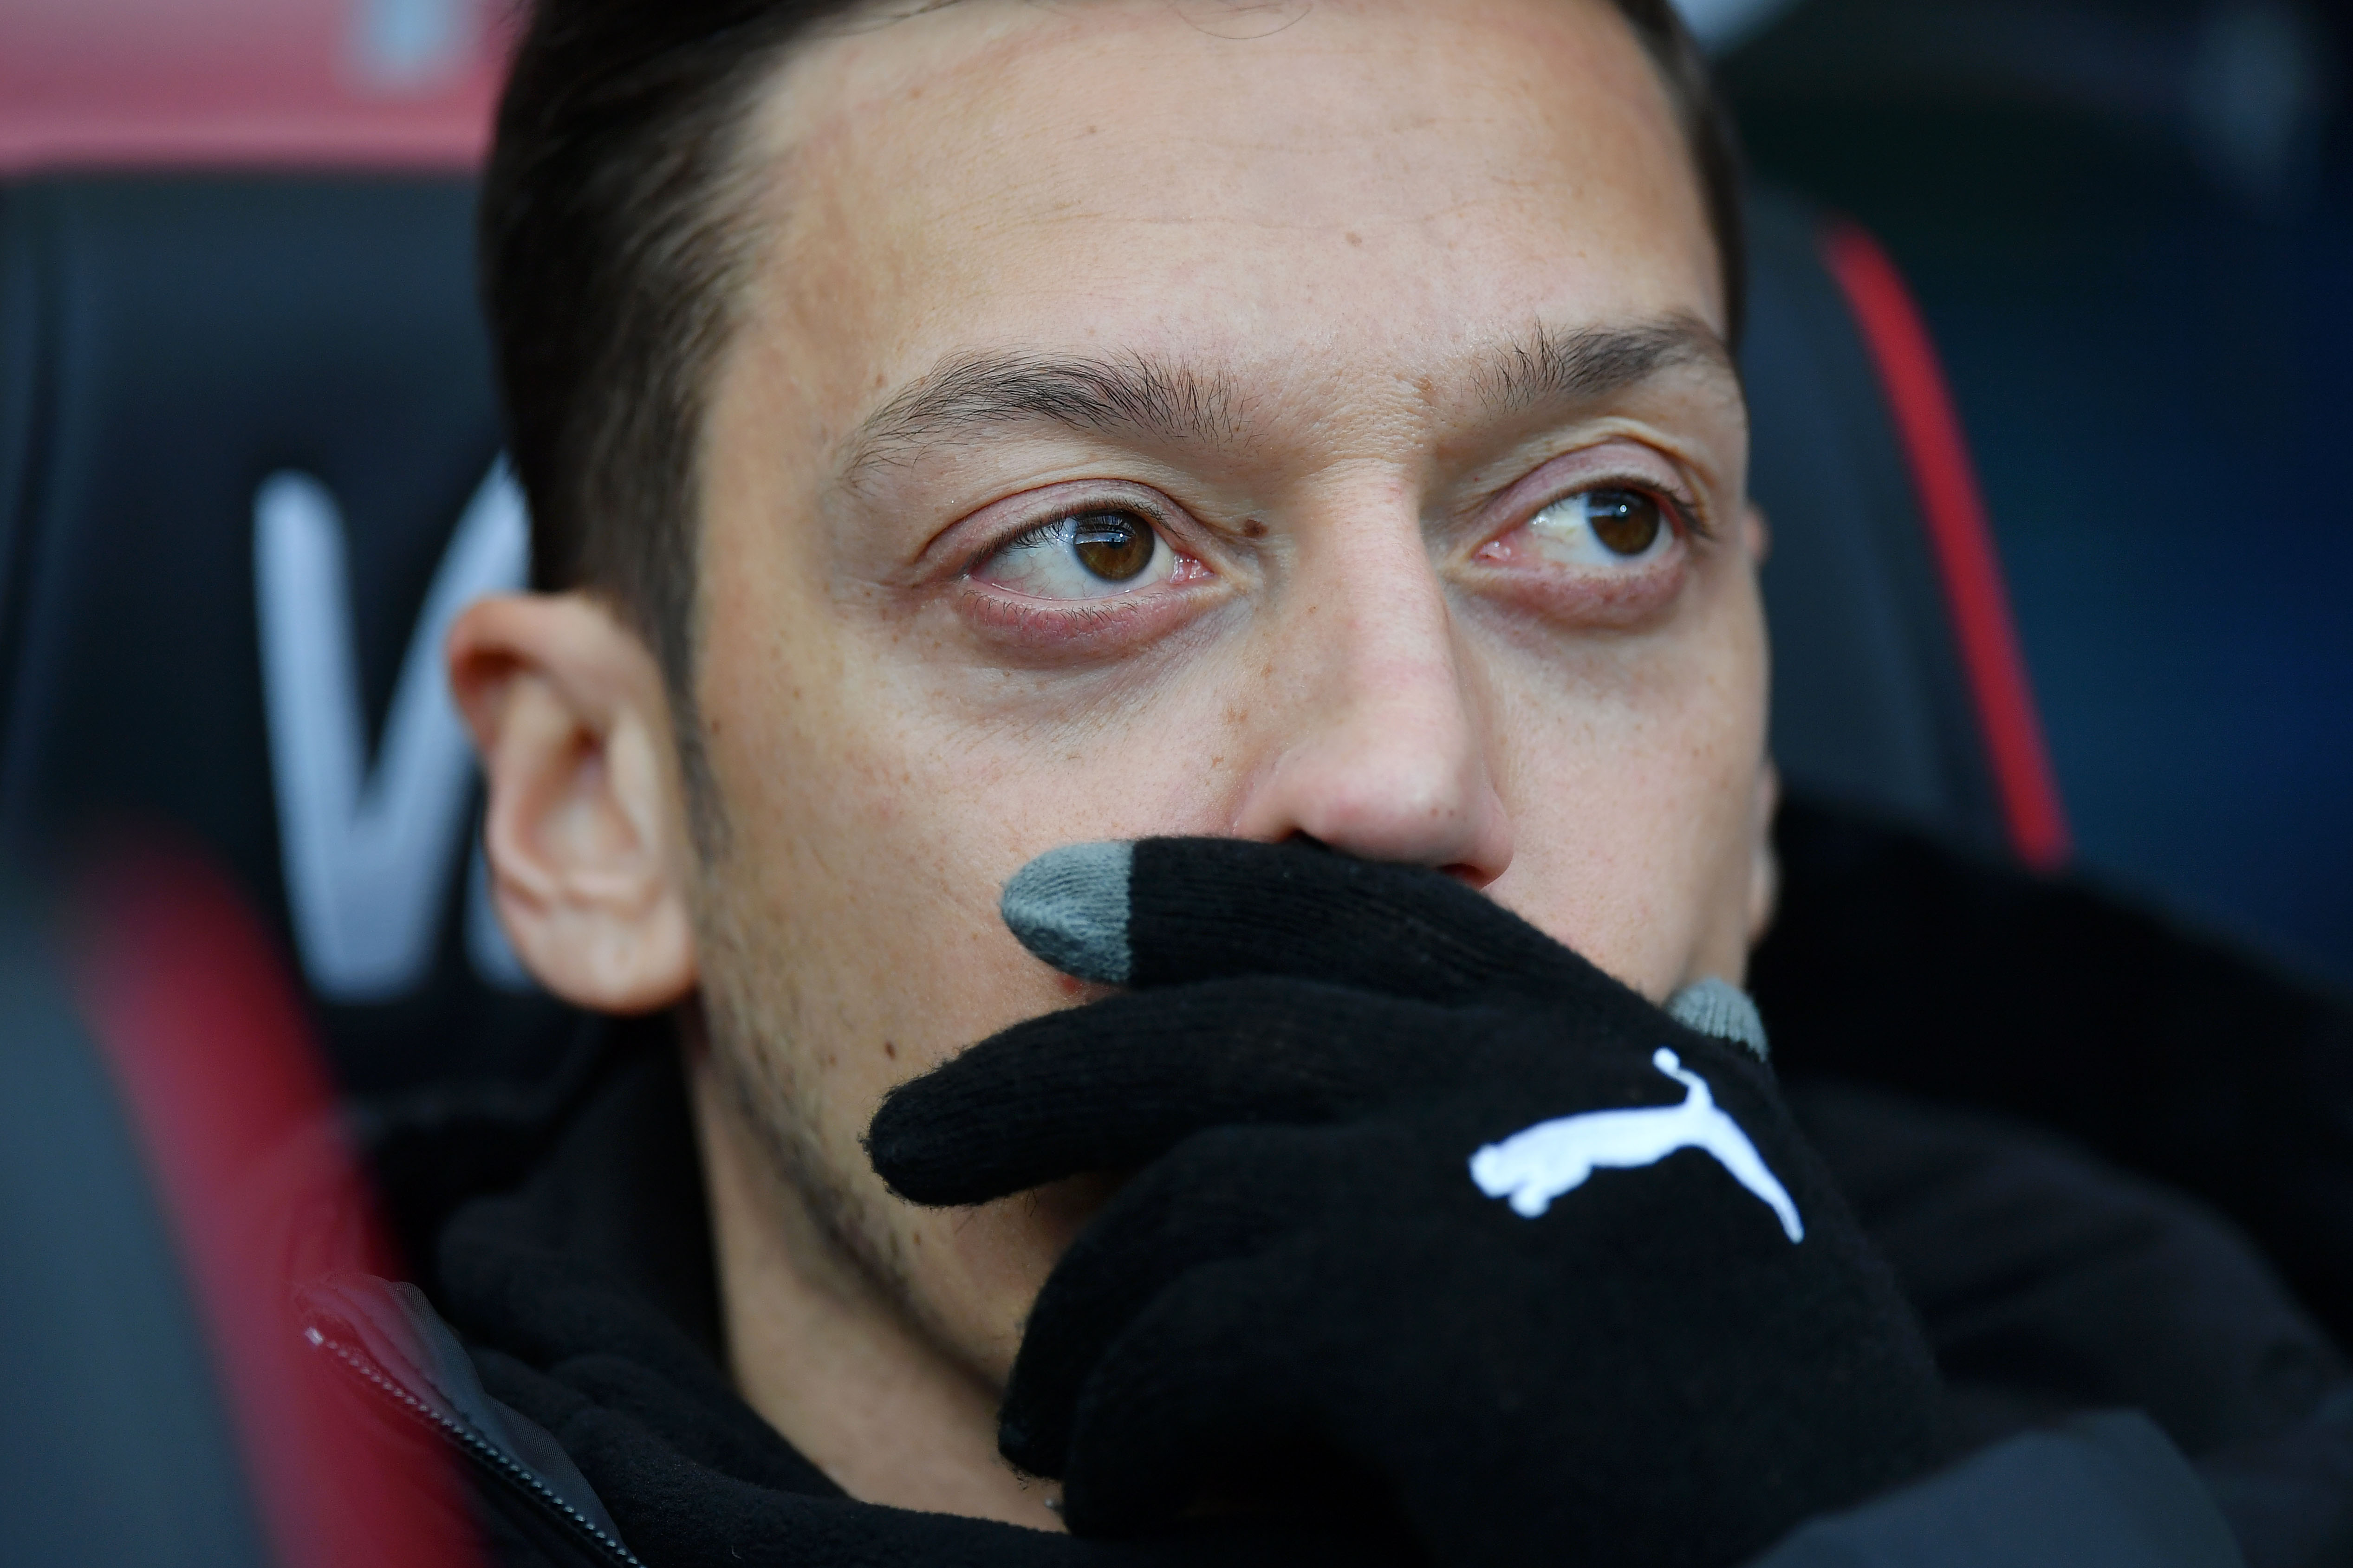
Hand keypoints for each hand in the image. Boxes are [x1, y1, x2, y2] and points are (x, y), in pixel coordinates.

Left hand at [868, 839, 1946, 1567]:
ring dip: (1086, 1324)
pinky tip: (1117, 1491)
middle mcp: (1520, 1067)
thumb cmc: (1799, 1415)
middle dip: (1038, 1077)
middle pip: (1211, 1021)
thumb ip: (1690, 1097)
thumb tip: (1712, 998)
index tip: (1054, 901)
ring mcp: (1462, 1173)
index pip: (1356, 907)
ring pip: (1180, 1200)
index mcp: (1593, 1029)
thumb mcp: (1753, 1203)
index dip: (1190, 895)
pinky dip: (1130, 1425)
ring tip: (1047, 1418)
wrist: (1868, 1565)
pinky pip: (1188, 1341)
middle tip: (911, 1136)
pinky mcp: (1407, 1312)